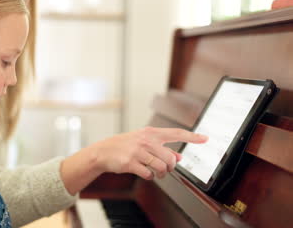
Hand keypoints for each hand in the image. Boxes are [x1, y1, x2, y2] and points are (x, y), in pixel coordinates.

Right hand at [92, 127, 207, 179]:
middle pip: (170, 157)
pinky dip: (150, 176)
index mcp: (150, 133)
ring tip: (156, 173)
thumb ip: (161, 148)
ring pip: (161, 167)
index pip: (176, 133)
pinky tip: (145, 173)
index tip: (205, 138)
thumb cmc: (125, 146)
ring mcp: (138, 151)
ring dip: (161, 174)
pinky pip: (149, 174)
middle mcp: (145, 140)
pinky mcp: (131, 162)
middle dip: (170, 167)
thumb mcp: (143, 142)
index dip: (192, 137)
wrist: (103, 152)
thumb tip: (178, 157)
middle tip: (165, 169)